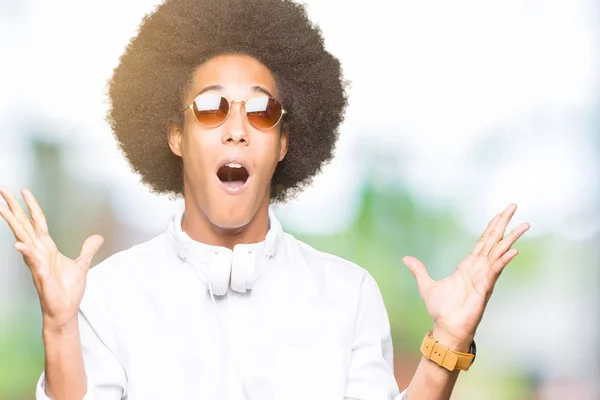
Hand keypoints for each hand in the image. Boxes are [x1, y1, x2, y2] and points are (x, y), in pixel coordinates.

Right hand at [0, 187, 102, 331]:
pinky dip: (27, 253)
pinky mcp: (41, 275)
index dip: (32, 206)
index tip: (24, 191)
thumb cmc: (68, 289)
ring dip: (14, 224)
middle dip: (14, 207)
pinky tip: (19, 244)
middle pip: (25, 225)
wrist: (66, 309)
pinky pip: (32, 262)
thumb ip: (87, 249)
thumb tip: (97, 237)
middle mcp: (39, 252)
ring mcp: (37, 262)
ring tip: (2, 209)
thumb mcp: (82, 264)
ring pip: (23, 239)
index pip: (37, 222)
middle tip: (2, 190)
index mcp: (47, 248)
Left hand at [403, 204, 529, 349]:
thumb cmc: (441, 310)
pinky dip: (502, 261)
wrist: (445, 329)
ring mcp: (484, 278)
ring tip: (524, 224)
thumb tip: (406, 259)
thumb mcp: (427, 285)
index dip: (491, 227)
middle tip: (514, 206)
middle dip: (504, 224)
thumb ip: (419, 270)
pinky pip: (495, 272)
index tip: (500, 213)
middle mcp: (479, 269)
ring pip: (499, 253)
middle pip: (494, 241)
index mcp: (468, 266)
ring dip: (511, 239)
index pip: (483, 242)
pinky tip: (512, 250)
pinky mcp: (484, 289)